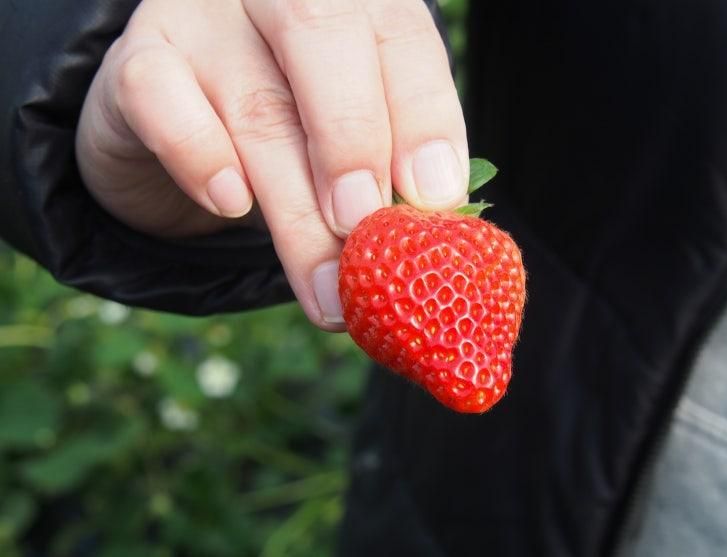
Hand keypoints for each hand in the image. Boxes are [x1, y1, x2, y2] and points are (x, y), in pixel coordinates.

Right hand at [76, 0, 467, 329]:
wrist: (175, 131)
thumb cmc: (284, 137)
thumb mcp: (342, 146)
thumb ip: (384, 170)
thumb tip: (433, 234)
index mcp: (351, 7)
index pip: (400, 37)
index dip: (425, 117)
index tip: (435, 200)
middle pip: (324, 41)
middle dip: (354, 144)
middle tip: (367, 230)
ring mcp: (204, 20)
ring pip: (257, 106)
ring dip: (297, 212)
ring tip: (326, 287)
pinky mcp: (139, 59)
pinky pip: (160, 98)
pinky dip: (200, 156)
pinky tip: (230, 205)